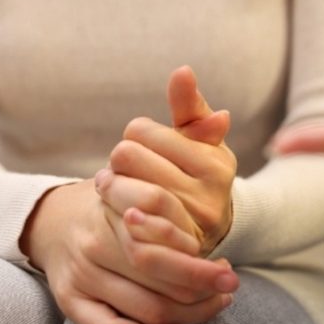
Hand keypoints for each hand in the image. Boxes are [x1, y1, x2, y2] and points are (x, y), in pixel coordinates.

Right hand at [20, 179, 237, 323]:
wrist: (51, 219)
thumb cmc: (110, 204)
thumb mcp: (135, 185)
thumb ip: (169, 196)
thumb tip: (215, 173)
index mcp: (115, 210)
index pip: (168, 244)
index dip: (202, 263)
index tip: (227, 267)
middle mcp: (96, 244)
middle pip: (163, 278)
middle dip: (205, 288)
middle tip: (229, 288)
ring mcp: (81, 275)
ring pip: (148, 307)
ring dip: (191, 313)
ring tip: (215, 304)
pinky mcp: (70, 302)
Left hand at [97, 66, 236, 254]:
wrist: (207, 230)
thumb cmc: (197, 173)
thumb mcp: (199, 140)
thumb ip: (189, 107)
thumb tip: (182, 71)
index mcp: (214, 162)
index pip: (141, 131)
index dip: (133, 136)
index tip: (141, 148)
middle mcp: (209, 195)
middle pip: (127, 157)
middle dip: (118, 160)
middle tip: (120, 169)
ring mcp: (191, 226)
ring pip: (124, 192)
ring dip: (109, 188)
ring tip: (113, 188)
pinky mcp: (171, 252)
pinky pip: (131, 230)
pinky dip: (117, 216)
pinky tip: (119, 213)